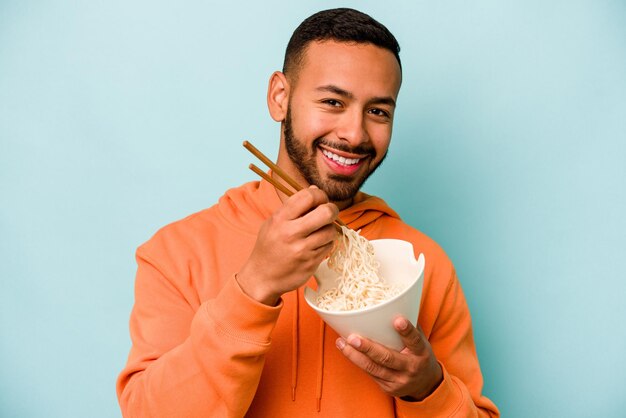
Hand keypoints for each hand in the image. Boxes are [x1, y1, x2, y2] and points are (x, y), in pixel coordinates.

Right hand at [237, 186, 338, 304]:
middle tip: (329, 213)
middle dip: (332, 209)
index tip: (320, 200)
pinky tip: (316, 245)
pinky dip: (326, 243)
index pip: (308, 196)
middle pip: (326, 212)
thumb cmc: (268, 247)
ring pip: (331, 231)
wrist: (262, 278)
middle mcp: (291, 233)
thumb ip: (293, 207)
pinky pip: (329, 246)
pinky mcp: (311, 263)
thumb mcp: (273, 223)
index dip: (319, 195)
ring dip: (329, 229)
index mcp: (280, 219)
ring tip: (320, 231)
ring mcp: (302, 249)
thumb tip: (315, 189)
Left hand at [336, 316, 442, 400]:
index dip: (407, 331)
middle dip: (368, 348)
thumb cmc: (419, 356)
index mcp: (421, 353)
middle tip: (353, 338)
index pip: (415, 341)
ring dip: (354, 355)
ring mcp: (398, 381)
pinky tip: (346, 350)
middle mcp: (410, 368)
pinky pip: (370, 373)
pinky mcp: (387, 387)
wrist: (425, 385)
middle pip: (387, 358)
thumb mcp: (421, 342)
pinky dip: (357, 361)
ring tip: (341, 342)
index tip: (397, 320)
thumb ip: (409, 326)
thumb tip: (394, 302)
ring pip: (373, 368)